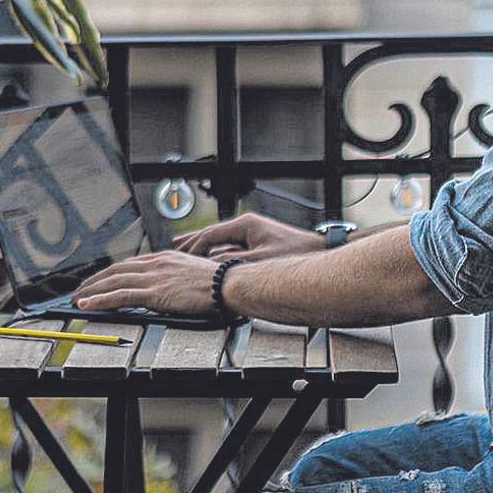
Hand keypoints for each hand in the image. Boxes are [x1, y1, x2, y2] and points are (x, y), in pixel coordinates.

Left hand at [73, 251, 216, 314]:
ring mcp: (153, 277)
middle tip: (80, 290)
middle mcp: (155, 264)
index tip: (99, 280)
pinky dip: (100, 300)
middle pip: (116, 270)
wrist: (227, 284)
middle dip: (95, 281)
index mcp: (163, 258)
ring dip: (91, 291)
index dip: (110, 273)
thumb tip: (168, 287)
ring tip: (77, 299)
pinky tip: (88, 305)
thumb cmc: (216, 282)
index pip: (129, 264)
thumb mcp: (191, 273)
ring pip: (113, 281)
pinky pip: (120, 296)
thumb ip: (175, 277)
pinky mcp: (153, 293)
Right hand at [172, 212, 322, 262]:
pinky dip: (216, 251)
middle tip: (173, 249)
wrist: (319, 250)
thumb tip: (211, 267)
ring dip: (203, 246)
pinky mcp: (259, 240)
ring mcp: (252, 232)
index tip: (179, 259)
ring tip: (184, 249)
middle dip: (192, 242)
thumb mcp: (260, 262)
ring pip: (220, 239)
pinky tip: (209, 259)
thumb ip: (234, 264)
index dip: (193, 248)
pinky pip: (230, 245)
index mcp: (245, 224)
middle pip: (212, 234)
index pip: (210, 235)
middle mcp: (247, 225)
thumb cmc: (294, 255)